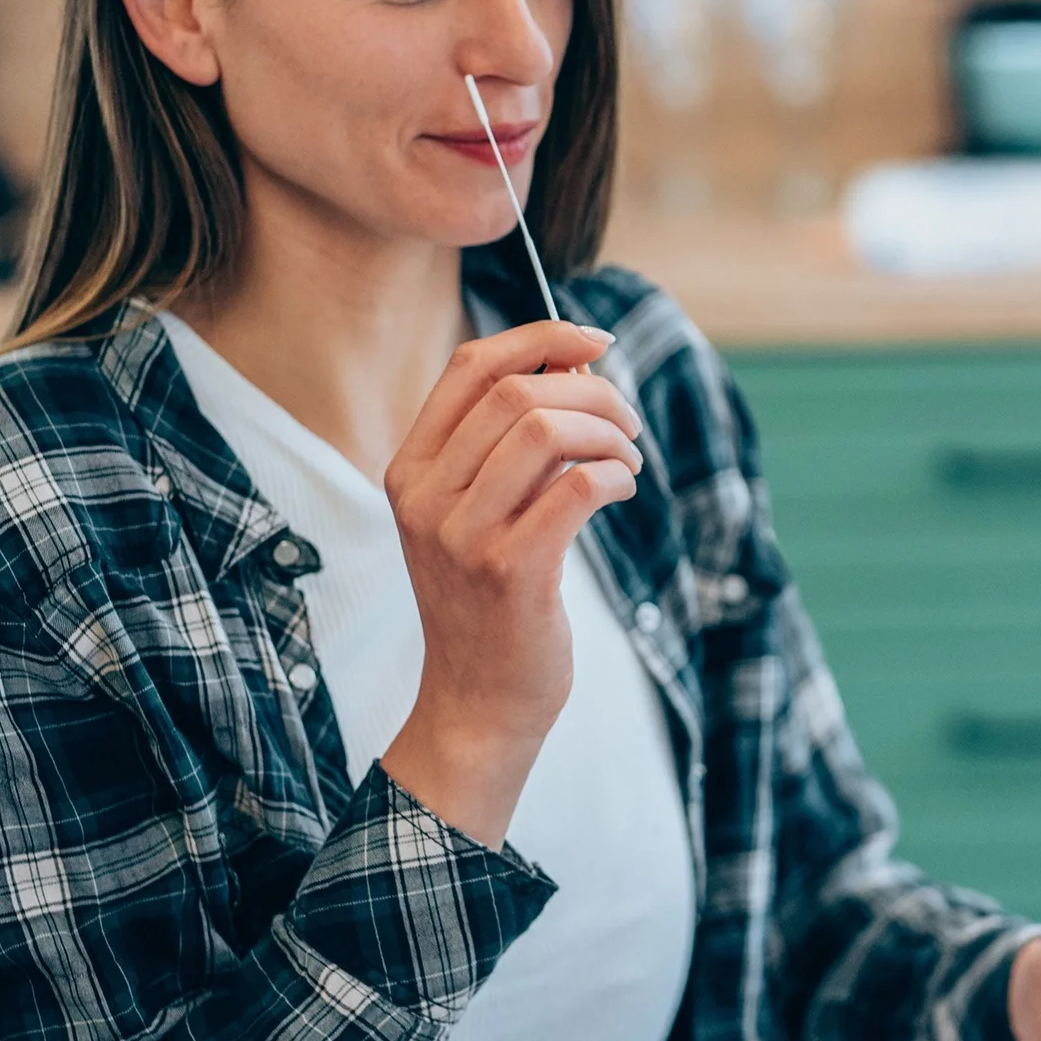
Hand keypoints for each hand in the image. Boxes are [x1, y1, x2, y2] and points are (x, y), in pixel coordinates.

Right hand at [377, 320, 642, 846]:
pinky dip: (615, 476)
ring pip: (546, 431)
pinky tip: (623, 491)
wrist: (478, 701)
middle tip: (628, 424)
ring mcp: (462, 535)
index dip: (541, 338)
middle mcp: (424, 495)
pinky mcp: (509, 572)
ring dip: (609, 434)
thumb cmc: (491, 599)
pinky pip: (577, 488)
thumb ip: (512, 441)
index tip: (594, 343)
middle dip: (592, 392)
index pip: (471, 365)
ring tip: (629, 461)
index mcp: (410, 468)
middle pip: (517, 392)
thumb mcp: (480, 511)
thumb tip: (573, 361)